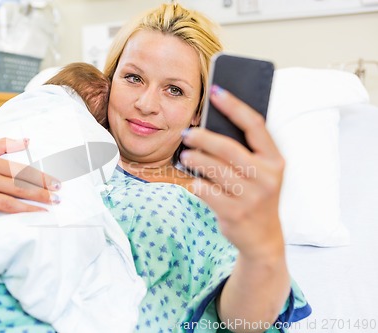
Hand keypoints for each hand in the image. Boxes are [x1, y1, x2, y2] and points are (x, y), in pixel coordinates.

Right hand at [0, 138, 60, 217]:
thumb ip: (4, 143)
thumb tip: (27, 140)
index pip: (21, 170)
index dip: (41, 178)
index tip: (57, 184)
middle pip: (18, 188)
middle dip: (41, 194)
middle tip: (57, 199)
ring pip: (9, 204)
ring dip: (30, 209)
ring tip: (46, 211)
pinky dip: (9, 222)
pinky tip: (24, 223)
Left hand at [180, 87, 284, 259]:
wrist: (263, 237)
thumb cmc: (257, 196)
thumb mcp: (262, 173)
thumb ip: (246, 152)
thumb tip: (212, 126)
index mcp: (275, 161)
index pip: (254, 125)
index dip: (233, 105)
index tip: (215, 91)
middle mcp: (267, 177)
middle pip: (227, 147)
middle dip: (203, 137)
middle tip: (187, 133)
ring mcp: (251, 196)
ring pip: (213, 168)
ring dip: (194, 159)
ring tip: (186, 155)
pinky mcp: (234, 212)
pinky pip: (205, 190)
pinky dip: (196, 183)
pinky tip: (194, 181)